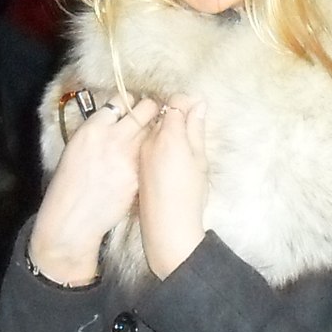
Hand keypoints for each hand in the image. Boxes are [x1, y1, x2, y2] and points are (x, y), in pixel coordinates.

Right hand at [28, 96, 157, 284]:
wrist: (73, 218)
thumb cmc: (69, 184)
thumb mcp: (75, 147)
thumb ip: (97, 130)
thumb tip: (115, 119)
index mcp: (93, 128)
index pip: (120, 99)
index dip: (128, 102)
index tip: (130, 106)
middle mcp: (113, 138)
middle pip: (145, 109)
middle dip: (149, 110)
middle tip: (149, 115)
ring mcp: (129, 157)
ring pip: (153, 131)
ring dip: (153, 131)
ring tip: (148, 137)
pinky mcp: (138, 176)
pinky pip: (150, 156)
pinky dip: (151, 155)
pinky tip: (146, 161)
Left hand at [138, 98, 211, 277]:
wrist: (166, 228)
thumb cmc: (189, 195)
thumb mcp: (199, 160)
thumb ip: (196, 130)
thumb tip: (198, 105)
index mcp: (168, 135)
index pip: (175, 103)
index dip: (186, 103)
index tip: (195, 109)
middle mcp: (149, 139)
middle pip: (158, 112)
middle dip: (172, 112)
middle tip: (187, 125)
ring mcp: (138, 151)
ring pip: (147, 126)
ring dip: (159, 126)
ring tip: (175, 142)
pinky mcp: (133, 163)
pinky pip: (140, 141)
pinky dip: (149, 140)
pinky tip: (161, 156)